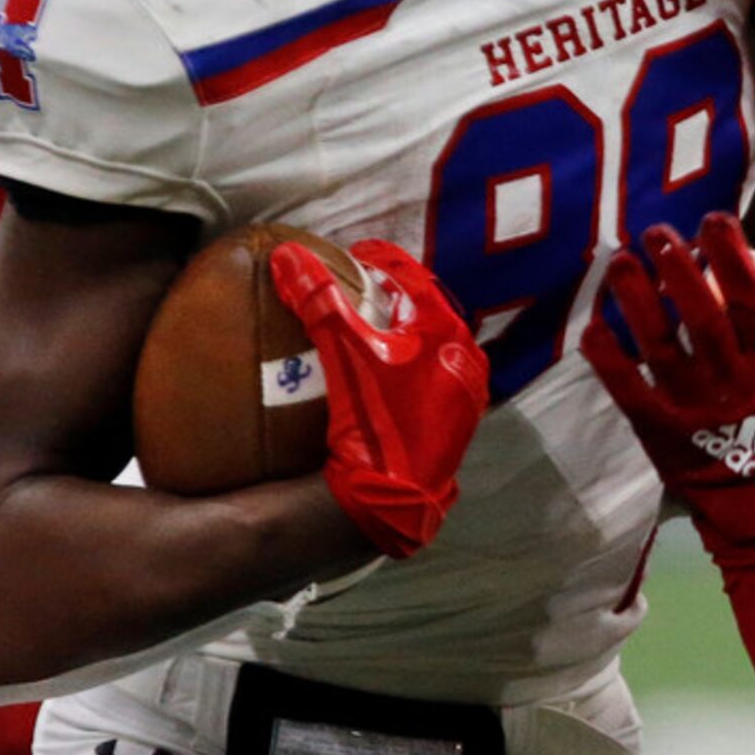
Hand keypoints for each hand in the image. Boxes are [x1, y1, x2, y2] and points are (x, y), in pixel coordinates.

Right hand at [268, 238, 488, 558]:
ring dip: (396, 336)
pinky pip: (422, 382)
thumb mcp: (345, 355)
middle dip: (390, 299)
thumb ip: (319, 301)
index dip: (382, 262)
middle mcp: (466, 363)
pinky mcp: (449, 429)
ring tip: (360, 329)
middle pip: (423, 313)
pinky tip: (370, 379)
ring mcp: (461, 400)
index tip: (352, 257)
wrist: (389, 500)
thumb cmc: (375, 421)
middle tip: (353, 289)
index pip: (414, 279)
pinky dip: (399, 371)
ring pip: (427, 350)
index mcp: (450, 336)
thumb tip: (288, 254)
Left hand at [580, 215, 754, 566]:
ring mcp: (695, 409)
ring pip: (663, 350)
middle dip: (681, 273)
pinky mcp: (660, 431)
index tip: (714, 219)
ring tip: (620, 261)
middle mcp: (733, 383)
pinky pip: (630, 391)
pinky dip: (610, 360)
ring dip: (639, 304)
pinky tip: (592, 327)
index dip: (734, 259)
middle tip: (657, 231)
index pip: (752, 302)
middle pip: (704, 322)